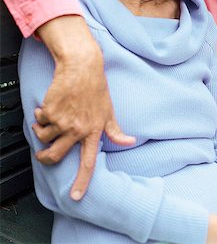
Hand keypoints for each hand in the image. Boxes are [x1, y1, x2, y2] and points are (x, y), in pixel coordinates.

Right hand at [34, 16, 135, 199]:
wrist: (82, 67)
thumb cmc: (96, 88)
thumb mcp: (109, 110)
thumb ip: (115, 130)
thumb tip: (130, 142)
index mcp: (94, 131)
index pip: (89, 161)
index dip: (82, 181)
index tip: (75, 196)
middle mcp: (78, 129)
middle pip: (55, 156)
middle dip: (45, 157)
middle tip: (44, 153)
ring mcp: (63, 121)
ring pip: (43, 139)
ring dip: (42, 130)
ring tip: (51, 118)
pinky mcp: (50, 112)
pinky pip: (39, 121)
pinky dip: (41, 114)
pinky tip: (50, 105)